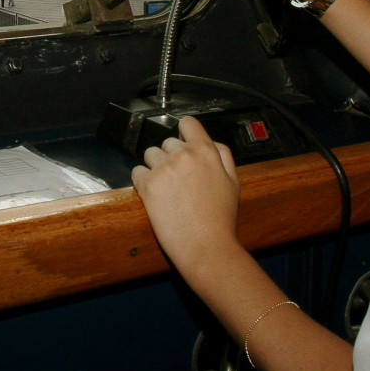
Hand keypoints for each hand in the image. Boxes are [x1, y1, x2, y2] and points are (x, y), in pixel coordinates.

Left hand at [131, 117, 242, 277]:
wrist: (206, 247)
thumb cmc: (221, 219)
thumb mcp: (233, 181)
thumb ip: (222, 156)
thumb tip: (209, 142)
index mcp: (206, 151)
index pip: (188, 123)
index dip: (185, 133)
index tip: (183, 142)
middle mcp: (183, 155)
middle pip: (167, 142)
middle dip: (171, 156)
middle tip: (179, 178)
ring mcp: (163, 169)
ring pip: (150, 154)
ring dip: (155, 166)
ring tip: (167, 187)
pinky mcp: (147, 185)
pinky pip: (137, 171)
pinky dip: (142, 180)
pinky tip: (154, 194)